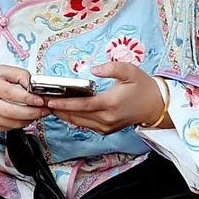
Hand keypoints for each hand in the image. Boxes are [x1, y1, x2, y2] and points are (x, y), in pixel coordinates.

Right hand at [0, 66, 47, 132]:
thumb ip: (17, 74)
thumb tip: (33, 83)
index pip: (10, 94)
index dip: (28, 98)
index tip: (41, 100)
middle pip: (12, 113)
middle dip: (33, 113)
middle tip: (45, 109)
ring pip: (11, 124)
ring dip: (28, 120)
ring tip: (38, 113)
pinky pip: (6, 129)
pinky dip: (18, 124)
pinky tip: (24, 118)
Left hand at [44, 62, 167, 134]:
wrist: (156, 106)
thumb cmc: (143, 86)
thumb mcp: (130, 71)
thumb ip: (111, 68)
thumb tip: (93, 70)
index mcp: (110, 103)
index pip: (81, 105)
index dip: (64, 103)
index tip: (50, 100)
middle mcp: (106, 118)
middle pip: (76, 116)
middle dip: (59, 109)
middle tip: (42, 102)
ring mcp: (106, 126)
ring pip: (79, 122)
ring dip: (64, 115)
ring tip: (51, 106)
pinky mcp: (107, 130)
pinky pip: (86, 125)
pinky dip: (75, 118)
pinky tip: (66, 111)